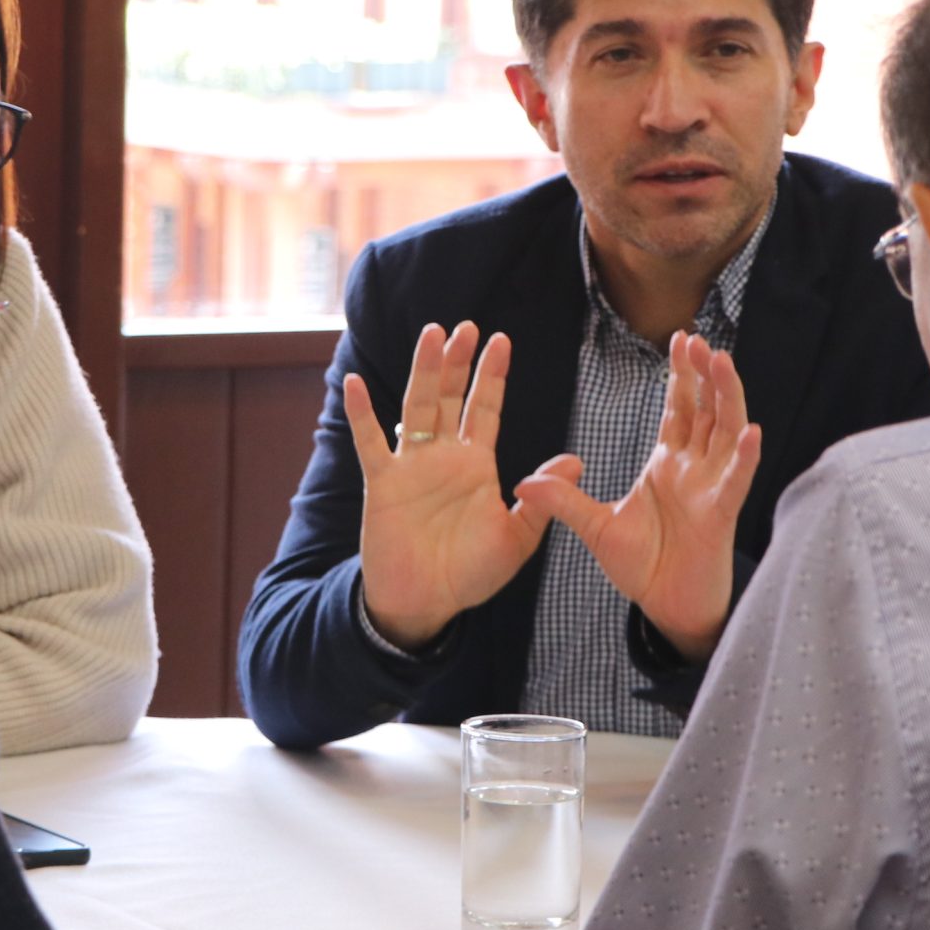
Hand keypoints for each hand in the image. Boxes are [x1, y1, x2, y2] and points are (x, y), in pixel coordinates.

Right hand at [342, 321, 565, 649]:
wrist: (426, 603)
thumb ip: (543, 501)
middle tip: (466, 326)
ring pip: (417, 408)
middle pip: (450, 398)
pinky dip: (361, 414)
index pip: (485, 409)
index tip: (501, 341)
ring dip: (423, 372)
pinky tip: (354, 383)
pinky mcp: (384, 484)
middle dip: (457, 363)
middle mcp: (443, 457)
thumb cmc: (470, 573)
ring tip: (431, 335)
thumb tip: (575, 460)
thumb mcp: (516, 539)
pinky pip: (370, 444)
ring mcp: (411, 466)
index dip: (492, 376)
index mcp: (476, 465)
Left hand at [516, 332, 760, 663]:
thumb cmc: (643, 567)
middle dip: (704, 374)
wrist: (666, 609)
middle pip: (706, 411)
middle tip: (697, 338)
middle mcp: (696, 470)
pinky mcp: (721, 516)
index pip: (679, 411)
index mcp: (669, 466)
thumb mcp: (595, 528)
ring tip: (723, 363)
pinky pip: (736, 482)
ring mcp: (712, 490)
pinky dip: (745, 457)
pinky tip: (751, 432)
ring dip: (728, 398)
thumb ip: (564, 501)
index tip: (680, 339)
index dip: (681, 376)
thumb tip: (524, 480)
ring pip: (728, 433)